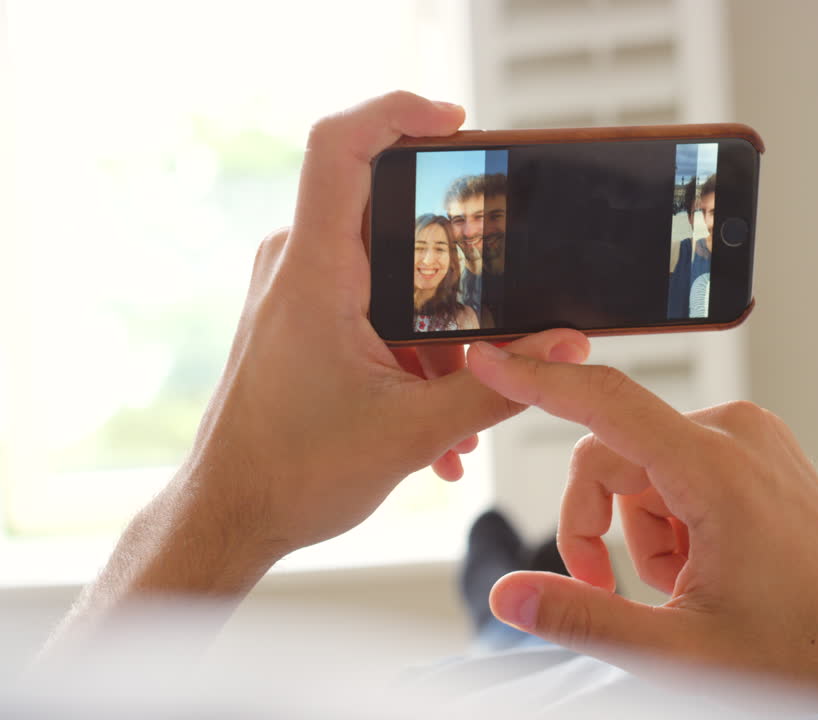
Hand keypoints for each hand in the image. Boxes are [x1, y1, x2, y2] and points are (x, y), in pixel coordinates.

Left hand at [188, 91, 590, 557]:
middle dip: (455, 261)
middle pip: (388, 210)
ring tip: (462, 399)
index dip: (399, 113)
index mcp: (315, 275)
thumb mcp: (415, 432)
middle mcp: (297, 267)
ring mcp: (298, 290)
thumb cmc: (292, 475)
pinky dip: (414, 349)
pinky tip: (437, 415)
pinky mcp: (303, 315)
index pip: (341, 148)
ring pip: (390, 270)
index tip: (457, 122)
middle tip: (498, 296)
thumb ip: (500, 385)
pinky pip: (375, 306)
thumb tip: (565, 348)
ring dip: (439, 330)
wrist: (231, 514)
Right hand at [466, 343, 817, 694]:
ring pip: (642, 463)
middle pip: (613, 450)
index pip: (606, 404)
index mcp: (716, 471)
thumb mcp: (681, 649)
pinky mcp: (757, 448)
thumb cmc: (802, 647)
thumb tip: (509, 596)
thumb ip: (585, 617)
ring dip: (640, 528)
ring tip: (683, 584)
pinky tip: (702, 563)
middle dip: (598, 524)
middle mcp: (735, 434)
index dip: (536, 381)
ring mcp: (750, 437)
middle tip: (615, 591)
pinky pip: (678, 463)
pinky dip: (670, 514)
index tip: (488, 361)